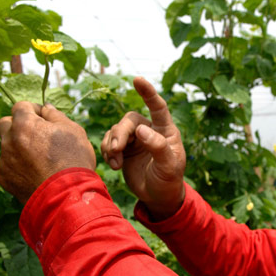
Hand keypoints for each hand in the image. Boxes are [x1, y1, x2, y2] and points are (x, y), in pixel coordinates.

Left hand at [0, 101, 95, 202]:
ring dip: (19, 146)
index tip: (44, 118)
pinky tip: (36, 172)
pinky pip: (8, 165)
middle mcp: (9, 139)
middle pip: (6, 124)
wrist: (66, 195)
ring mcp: (5, 159)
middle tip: (38, 135)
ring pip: (7, 145)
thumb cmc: (73, 160)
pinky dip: (19, 165)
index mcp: (25, 124)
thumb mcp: (74, 131)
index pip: (21, 106)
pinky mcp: (4, 177)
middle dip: (19, 125)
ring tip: (40, 158)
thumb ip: (56, 116)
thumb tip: (46, 109)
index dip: (33, 110)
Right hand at [101, 77, 185, 219]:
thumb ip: (158, 147)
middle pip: (129, 121)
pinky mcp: (124, 149)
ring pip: (116, 131)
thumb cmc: (168, 181)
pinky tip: (114, 166)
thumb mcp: (168, 167)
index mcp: (166, 131)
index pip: (158, 107)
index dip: (148, 92)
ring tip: (116, 164)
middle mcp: (150, 130)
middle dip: (120, 134)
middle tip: (116, 150)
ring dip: (111, 145)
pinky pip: (109, 142)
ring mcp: (136, 139)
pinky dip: (107, 152)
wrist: (158, 196)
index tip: (137, 79)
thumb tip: (141, 130)